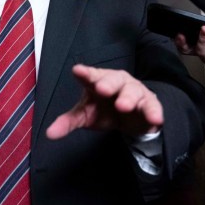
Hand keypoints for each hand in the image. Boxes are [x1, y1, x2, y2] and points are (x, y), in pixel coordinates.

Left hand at [46, 64, 162, 139]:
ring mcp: (134, 91)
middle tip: (102, 88)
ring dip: (128, 97)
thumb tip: (49, 133)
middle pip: (113, 79)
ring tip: (123, 105)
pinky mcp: (149, 104)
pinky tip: (154, 119)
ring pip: (132, 91)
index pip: (90, 75)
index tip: (78, 70)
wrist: (130, 118)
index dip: (85, 73)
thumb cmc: (103, 110)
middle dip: (108, 83)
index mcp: (97, 82)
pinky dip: (153, 112)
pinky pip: (152, 106)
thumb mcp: (85, 116)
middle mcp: (116, 82)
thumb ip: (68, 122)